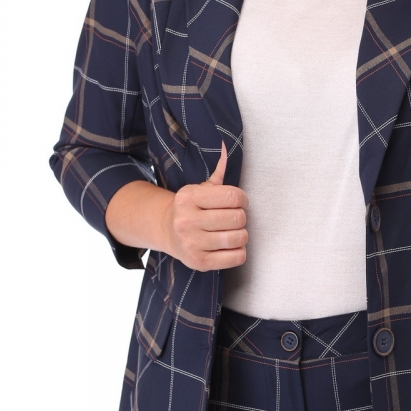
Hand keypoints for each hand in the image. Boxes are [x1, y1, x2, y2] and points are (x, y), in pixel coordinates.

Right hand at [165, 142, 248, 270]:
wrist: (167, 232)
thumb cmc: (192, 208)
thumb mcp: (200, 188)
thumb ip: (218, 171)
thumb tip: (226, 147)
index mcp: (188, 197)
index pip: (233, 197)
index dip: (242, 199)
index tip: (239, 202)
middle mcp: (187, 221)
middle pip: (237, 218)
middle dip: (241, 217)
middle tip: (233, 218)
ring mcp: (192, 244)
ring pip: (239, 238)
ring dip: (241, 235)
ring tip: (232, 232)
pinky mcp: (199, 262)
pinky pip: (236, 257)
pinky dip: (239, 252)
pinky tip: (229, 246)